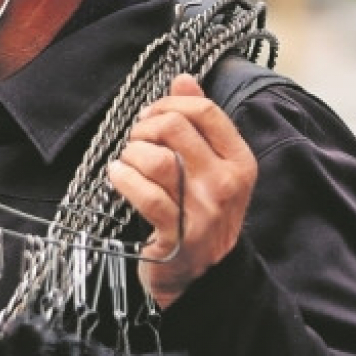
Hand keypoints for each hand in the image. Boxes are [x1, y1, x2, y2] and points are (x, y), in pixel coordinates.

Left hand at [107, 72, 256, 309]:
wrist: (205, 275)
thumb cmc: (201, 214)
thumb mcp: (211, 167)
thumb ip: (200, 123)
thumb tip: (183, 79)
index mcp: (239, 161)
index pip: (205, 111)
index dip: (169, 104)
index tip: (151, 115)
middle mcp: (225, 183)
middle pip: (175, 128)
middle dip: (144, 127)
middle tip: (136, 140)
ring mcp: (202, 210)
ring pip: (156, 159)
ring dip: (131, 153)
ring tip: (127, 161)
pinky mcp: (177, 233)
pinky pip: (144, 194)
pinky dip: (123, 179)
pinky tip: (117, 175)